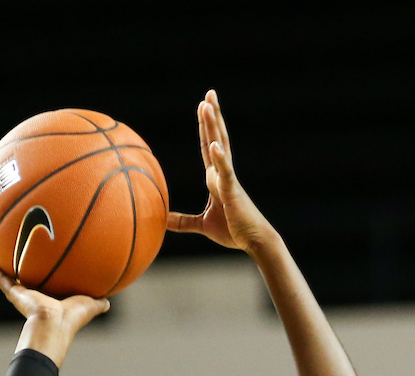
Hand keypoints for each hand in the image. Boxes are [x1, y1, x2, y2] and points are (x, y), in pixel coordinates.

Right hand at [0, 255, 108, 366]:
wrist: (53, 324)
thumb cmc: (72, 319)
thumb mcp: (89, 305)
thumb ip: (98, 303)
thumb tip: (109, 302)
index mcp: (50, 300)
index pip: (46, 286)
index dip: (44, 277)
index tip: (43, 265)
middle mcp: (34, 297)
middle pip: (26, 279)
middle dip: (22, 268)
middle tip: (18, 252)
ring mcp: (23, 295)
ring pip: (9, 277)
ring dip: (2, 265)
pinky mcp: (15, 293)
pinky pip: (1, 278)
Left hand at [167, 90, 272, 253]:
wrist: (253, 241)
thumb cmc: (232, 232)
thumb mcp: (202, 225)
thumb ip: (182, 222)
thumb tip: (161, 221)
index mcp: (215, 178)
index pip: (208, 146)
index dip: (205, 127)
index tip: (203, 106)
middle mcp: (222, 174)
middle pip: (216, 138)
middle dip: (212, 116)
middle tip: (209, 93)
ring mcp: (228, 180)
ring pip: (221, 147)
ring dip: (214, 126)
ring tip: (209, 105)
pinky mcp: (233, 191)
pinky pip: (225, 172)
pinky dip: (220, 158)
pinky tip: (215, 145)